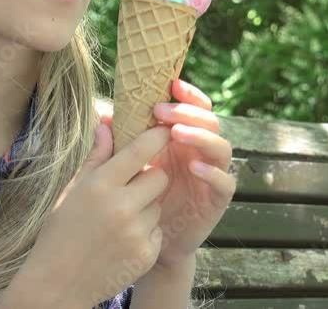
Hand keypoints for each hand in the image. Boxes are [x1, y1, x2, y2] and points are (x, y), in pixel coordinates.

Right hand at [27, 113, 171, 306]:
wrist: (58, 283)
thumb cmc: (60, 231)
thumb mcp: (72, 190)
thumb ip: (95, 157)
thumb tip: (107, 124)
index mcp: (101, 185)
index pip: (141, 150)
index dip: (157, 136)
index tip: (164, 129)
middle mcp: (122, 206)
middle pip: (159, 176)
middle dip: (150, 177)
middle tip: (132, 185)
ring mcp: (137, 233)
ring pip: (158, 205)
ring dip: (146, 206)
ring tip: (119, 219)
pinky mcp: (147, 254)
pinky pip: (157, 230)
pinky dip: (146, 232)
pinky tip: (122, 240)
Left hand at [98, 79, 235, 271]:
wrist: (146, 242)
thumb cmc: (137, 198)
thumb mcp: (127, 168)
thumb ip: (119, 143)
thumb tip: (103, 115)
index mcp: (182, 138)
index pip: (193, 108)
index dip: (187, 95)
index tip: (171, 84)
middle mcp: (201, 152)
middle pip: (209, 121)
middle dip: (187, 112)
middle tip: (162, 111)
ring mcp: (212, 174)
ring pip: (221, 147)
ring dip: (201, 136)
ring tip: (177, 132)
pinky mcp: (217, 201)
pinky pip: (225, 182)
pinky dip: (212, 172)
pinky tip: (194, 166)